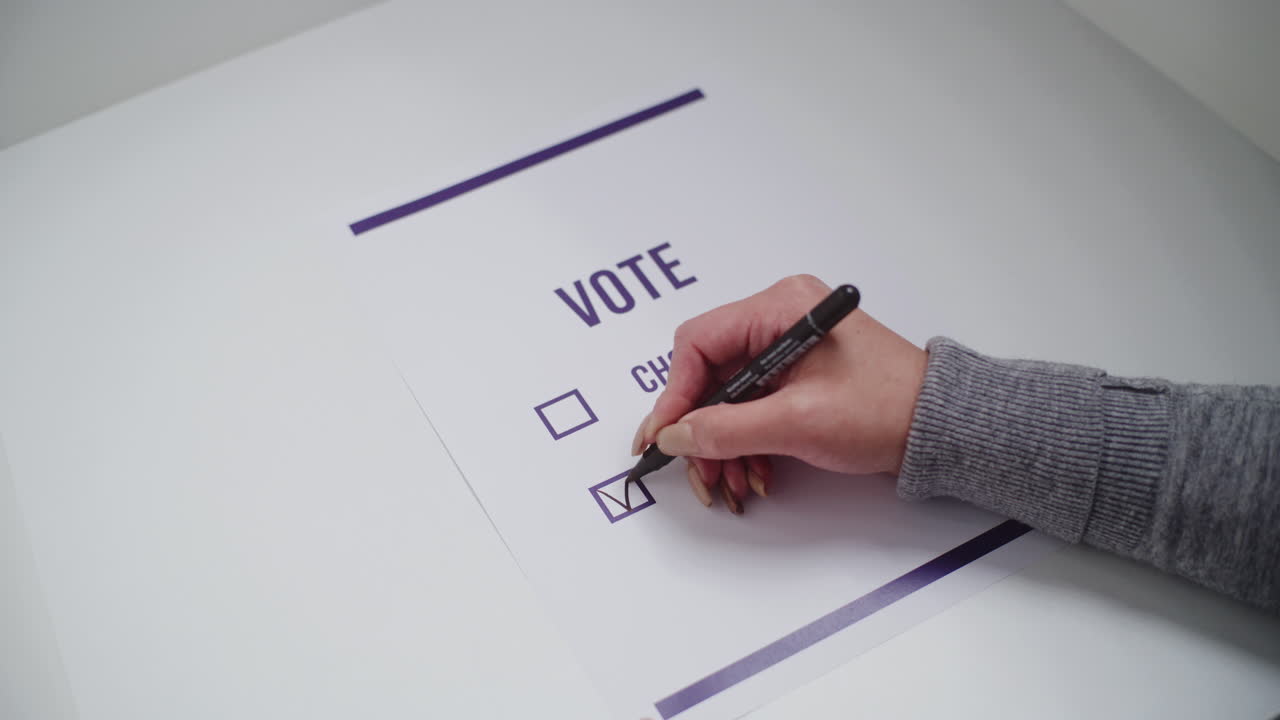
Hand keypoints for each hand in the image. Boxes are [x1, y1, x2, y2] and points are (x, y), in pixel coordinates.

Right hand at [630, 275, 926, 511]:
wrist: (940, 429)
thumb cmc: (887, 410)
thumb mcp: (797, 423)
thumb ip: (727, 429)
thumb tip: (676, 435)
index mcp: (779, 308)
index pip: (698, 343)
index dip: (675, 394)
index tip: (664, 437)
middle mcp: (779, 319)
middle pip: (709, 374)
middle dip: (701, 429)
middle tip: (697, 472)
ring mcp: (787, 348)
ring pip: (727, 396)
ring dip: (722, 443)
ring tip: (729, 483)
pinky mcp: (797, 375)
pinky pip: (751, 405)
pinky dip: (745, 442)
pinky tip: (753, 473)